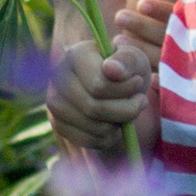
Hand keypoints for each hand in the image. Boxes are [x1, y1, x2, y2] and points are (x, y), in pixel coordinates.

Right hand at [49, 0, 169, 150]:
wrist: (115, 88)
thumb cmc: (126, 70)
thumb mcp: (134, 59)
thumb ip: (127, 60)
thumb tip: (111, 69)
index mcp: (75, 55)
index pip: (98, 85)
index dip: (126, 89)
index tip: (139, 82)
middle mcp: (58, 78)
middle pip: (94, 108)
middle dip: (126, 110)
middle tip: (140, 102)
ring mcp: (55, 103)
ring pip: (94, 127)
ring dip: (119, 124)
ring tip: (126, 111)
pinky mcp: (59, 124)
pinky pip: (89, 140)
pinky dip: (109, 137)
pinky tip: (115, 123)